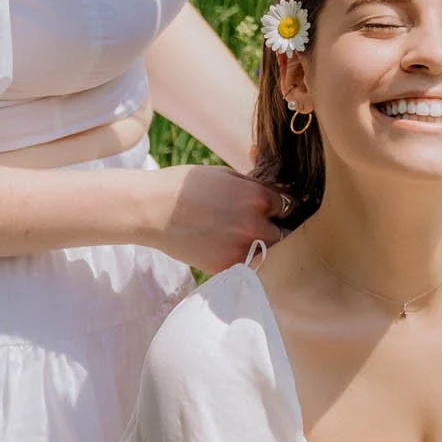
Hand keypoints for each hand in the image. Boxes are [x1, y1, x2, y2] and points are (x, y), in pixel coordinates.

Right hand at [140, 165, 285, 272]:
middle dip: (278, 229)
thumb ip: (254, 186)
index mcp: (258, 197)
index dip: (282, 207)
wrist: (151, 210)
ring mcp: (242, 248)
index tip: (277, 210)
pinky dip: (245, 260)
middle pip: (286, 232)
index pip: (289, 205)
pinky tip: (231, 250)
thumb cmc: (185, 187)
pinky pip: (248, 266)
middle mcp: (255, 224)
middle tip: (267, 227)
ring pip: (271, 253)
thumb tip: (275, 192)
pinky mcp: (227, 267)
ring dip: (265, 247)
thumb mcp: (225, 175)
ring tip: (249, 241)